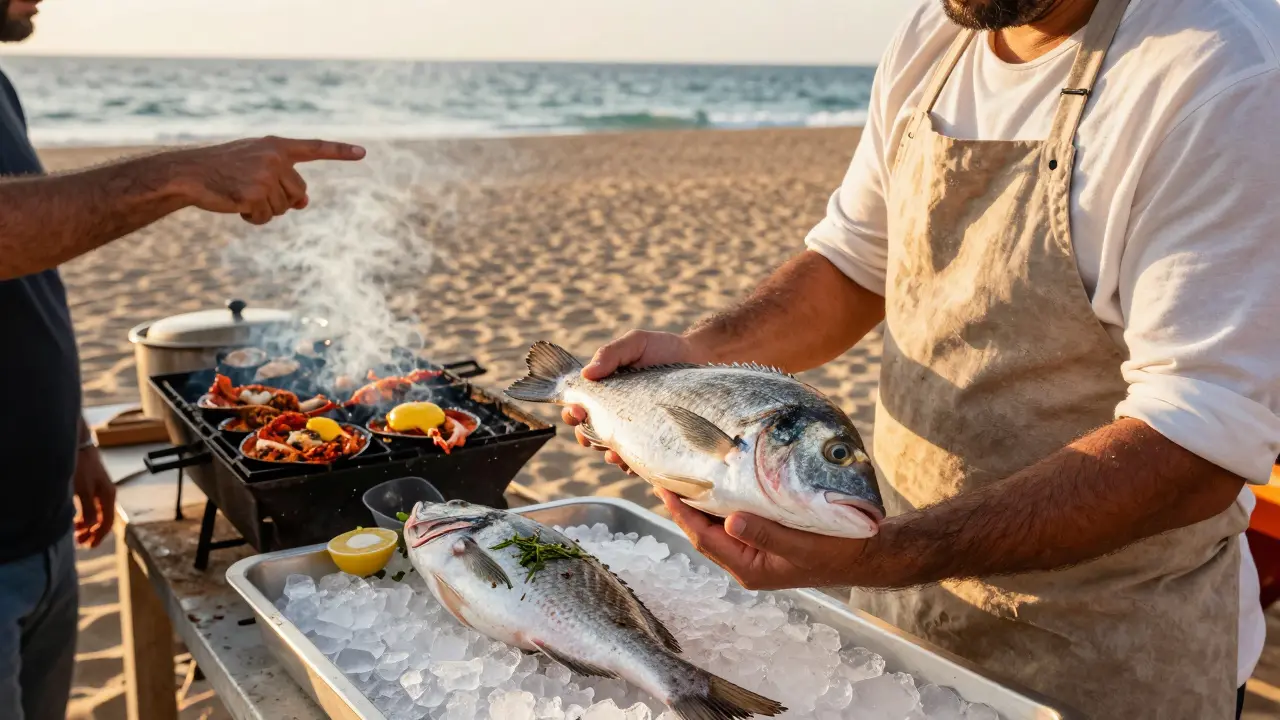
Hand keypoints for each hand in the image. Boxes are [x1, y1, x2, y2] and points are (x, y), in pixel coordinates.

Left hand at [73, 446, 115, 548]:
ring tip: (75, 533)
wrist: (77, 444)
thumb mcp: (83, 489)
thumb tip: (89, 526)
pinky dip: (83, 516)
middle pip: (102, 519)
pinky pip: (90, 507)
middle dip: (92, 532)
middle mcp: (106, 494)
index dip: (99, 536)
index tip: (89, 545)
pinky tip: (74, 518)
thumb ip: (87, 509)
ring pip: (95, 514)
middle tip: (79, 542)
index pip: (107, 522)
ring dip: (87, 525)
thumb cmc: (80, 465)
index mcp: (108, 496)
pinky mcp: (91, 486)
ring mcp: (99, 490)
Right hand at [169, 136, 365, 224]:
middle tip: (254, 192)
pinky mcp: (254, 194)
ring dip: (264, 210)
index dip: (340, 151)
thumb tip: (305, 203)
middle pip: (300, 193)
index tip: (363, 152)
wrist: (190, 172)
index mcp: (276, 146)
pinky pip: (266, 218)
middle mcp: (275, 158)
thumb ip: (283, 178)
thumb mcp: (257, 166)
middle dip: (282, 201)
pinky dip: (253, 219)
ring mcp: (265, 175)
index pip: (315, 148)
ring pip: (283, 208)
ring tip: (240, 195)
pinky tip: (236, 205)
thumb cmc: (224, 169)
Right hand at [562, 330, 708, 471]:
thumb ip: (610, 354)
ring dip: (608, 453)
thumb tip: (586, 374)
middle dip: (585, 436)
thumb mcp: (635, 343)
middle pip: (590, 432)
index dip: (573, 412)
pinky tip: (634, 463)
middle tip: (589, 435)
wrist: (698, 357)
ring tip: (613, 453)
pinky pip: (639, 459)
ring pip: (612, 449)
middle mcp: (615, 413)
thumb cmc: (662, 348)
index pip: (580, 406)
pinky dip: (632, 463)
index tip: (577, 410)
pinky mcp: (654, 440)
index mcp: (605, 391)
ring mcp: (634, 429)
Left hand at [656, 489, 868, 589]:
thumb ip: (766, 534)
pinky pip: (731, 520)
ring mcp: (752, 550)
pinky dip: (718, 501)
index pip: (703, 538)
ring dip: (698, 502)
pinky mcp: (762, 538)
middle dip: (682, 506)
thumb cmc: (837, 551)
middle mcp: (745, 561)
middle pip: (702, 531)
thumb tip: (730, 521)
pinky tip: (713, 483)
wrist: (864, 553)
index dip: (681, 513)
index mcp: (749, 567)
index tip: (664, 488)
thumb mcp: (801, 544)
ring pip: (714, 526)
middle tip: (662, 475)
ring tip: (679, 475)